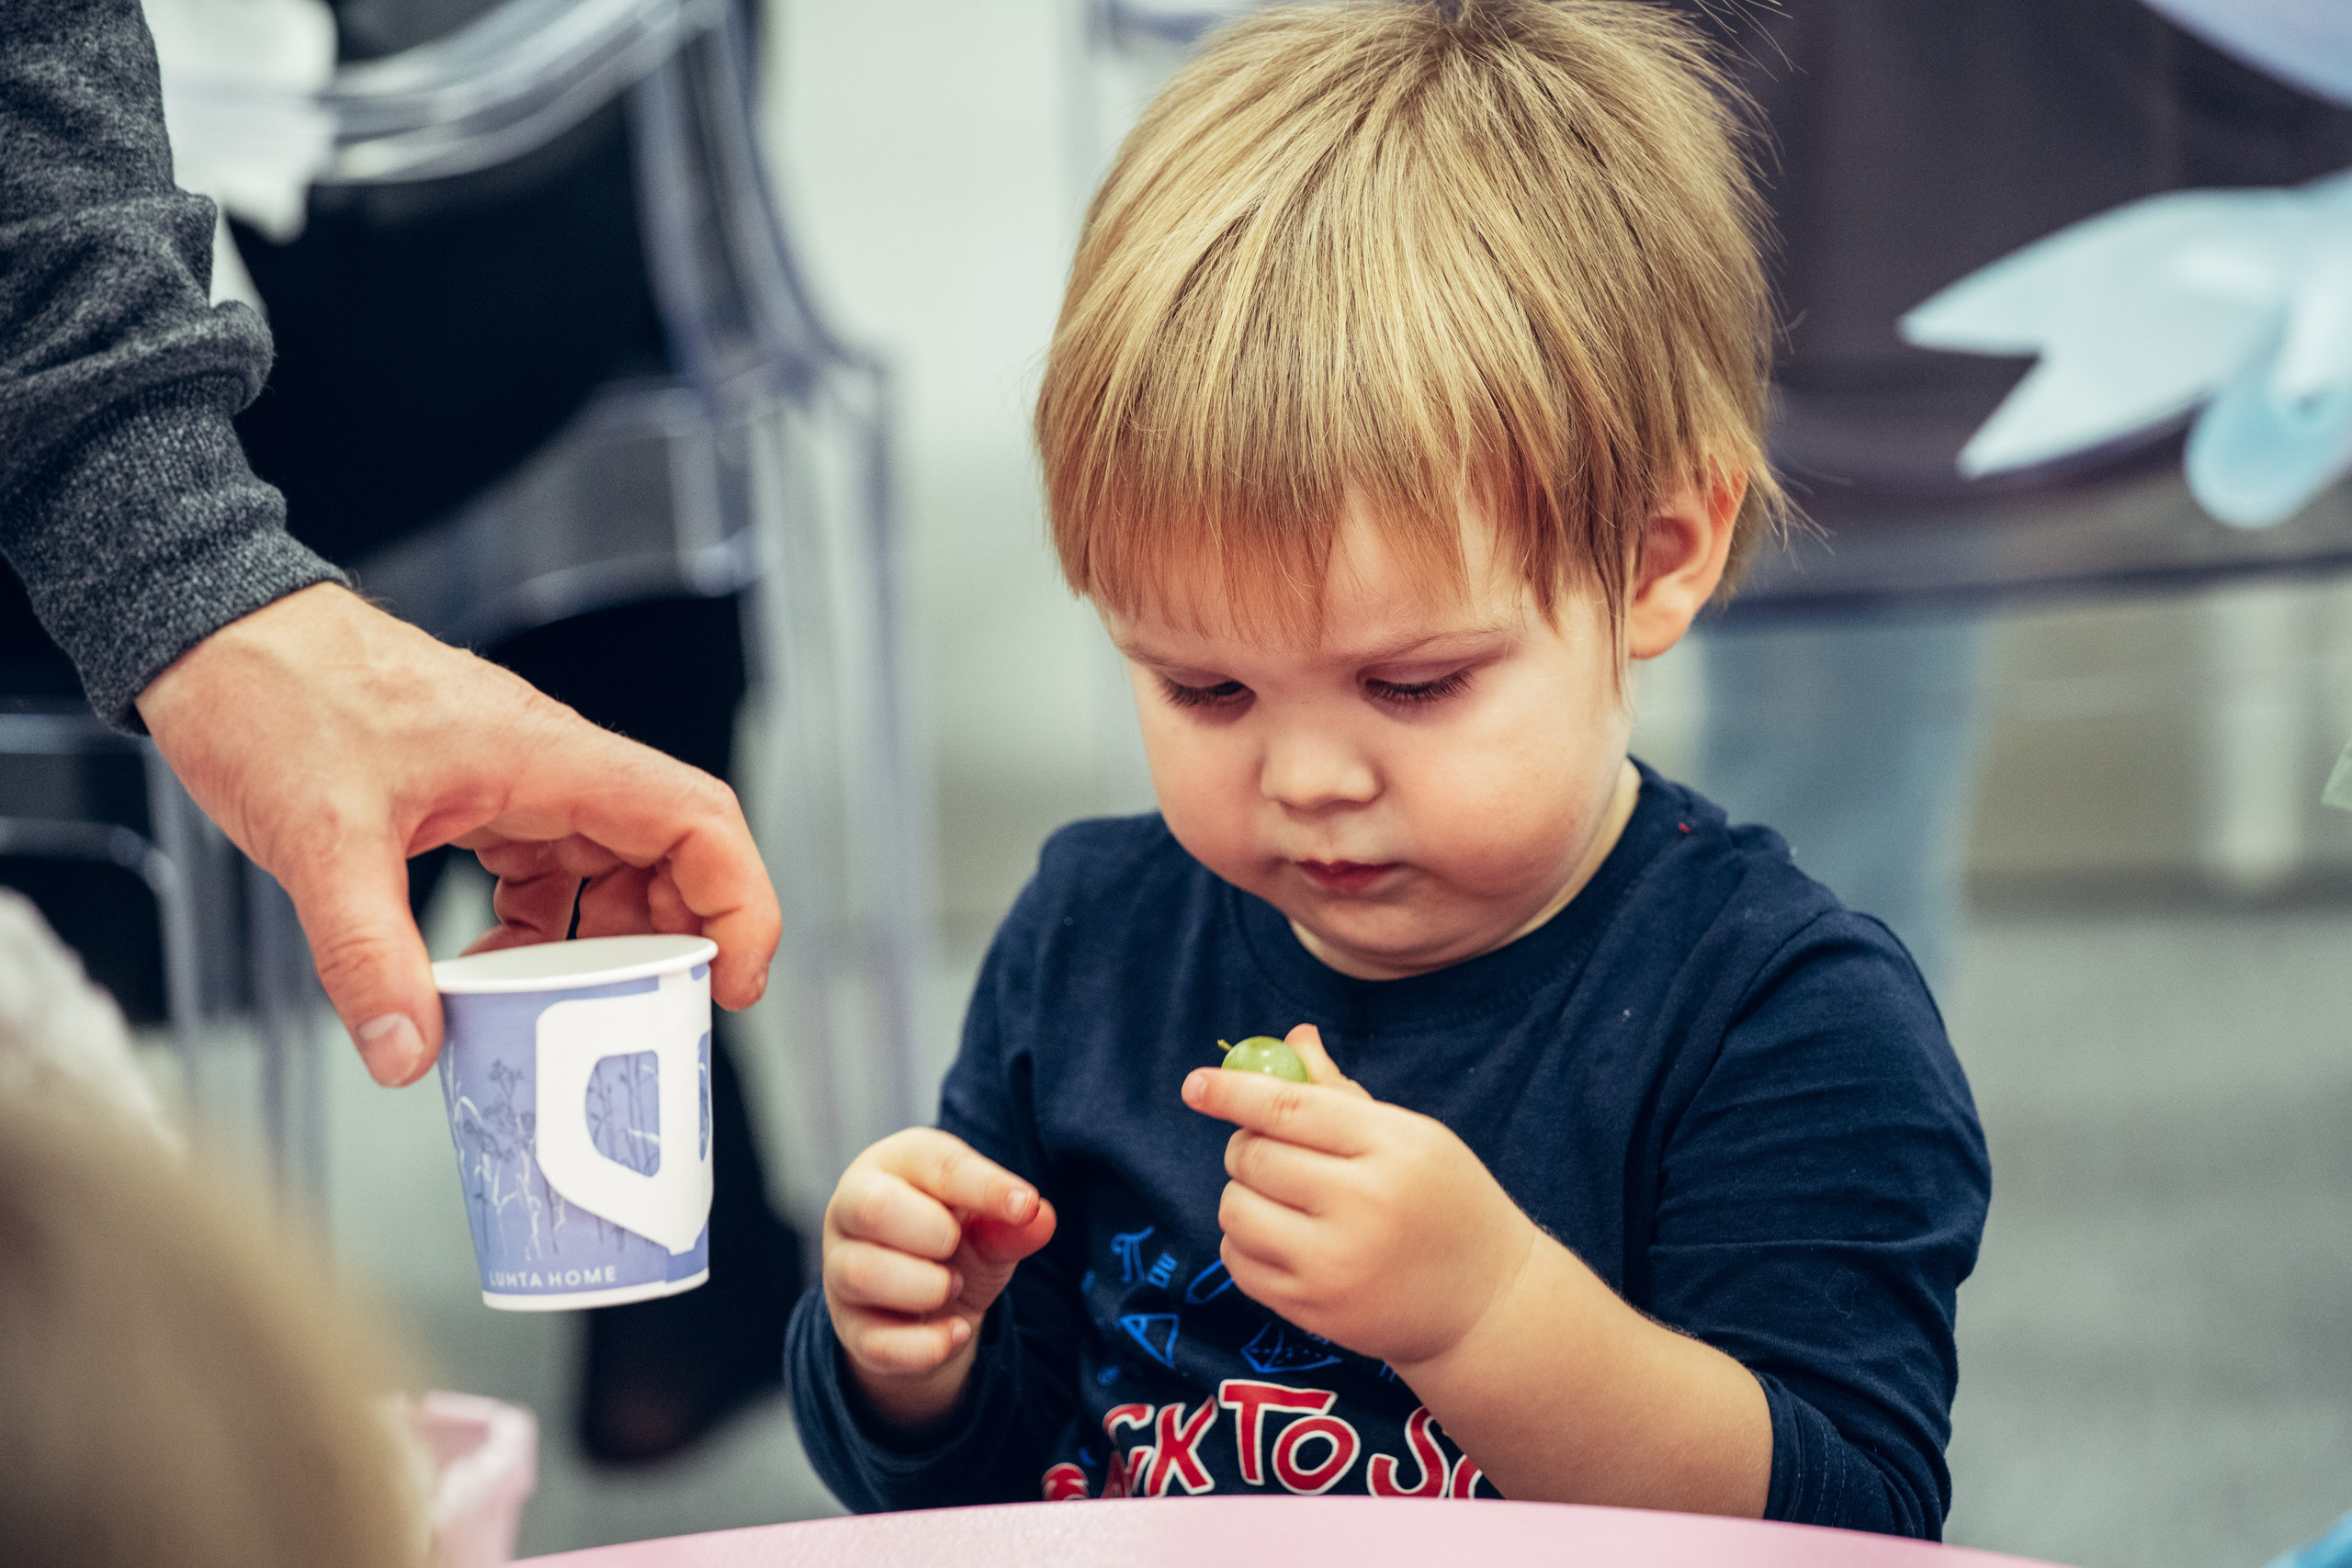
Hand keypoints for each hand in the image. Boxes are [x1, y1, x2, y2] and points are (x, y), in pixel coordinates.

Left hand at [135, 584, 780, 1086]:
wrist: (215, 636)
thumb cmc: (278, 697)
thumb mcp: (322, 840)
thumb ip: (370, 955)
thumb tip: (409, 1054)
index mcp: (550, 758)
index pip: (697, 819)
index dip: (740, 904)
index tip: (732, 981)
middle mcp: (551, 767)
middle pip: (668, 854)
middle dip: (674, 942)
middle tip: (651, 1018)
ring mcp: (516, 782)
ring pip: (606, 868)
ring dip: (601, 943)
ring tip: (561, 1010)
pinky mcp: (475, 799)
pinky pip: (541, 872)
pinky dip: (534, 931)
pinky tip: (483, 972)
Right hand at [822, 1128, 1056, 1434]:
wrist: (925, 1306)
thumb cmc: (953, 1239)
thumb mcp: (987, 1226)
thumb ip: (1011, 1224)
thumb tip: (1041, 1218)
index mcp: (895, 1164)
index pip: (936, 1165)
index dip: (985, 1186)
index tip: (1026, 1207)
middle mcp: (853, 1209)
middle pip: (874, 1208)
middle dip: (932, 1231)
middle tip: (956, 1245)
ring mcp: (841, 1269)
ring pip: (862, 1274)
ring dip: (925, 1286)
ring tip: (953, 1286)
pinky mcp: (849, 1328)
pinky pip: (876, 1342)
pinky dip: (926, 1345)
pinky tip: (956, 1332)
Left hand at [1182, 1024, 1539, 1370]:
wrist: (1486, 1304)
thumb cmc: (1447, 1202)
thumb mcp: (1412, 1136)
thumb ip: (1342, 1091)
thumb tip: (1292, 1039)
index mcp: (1393, 1148)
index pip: (1289, 1107)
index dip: (1233, 1091)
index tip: (1196, 1084)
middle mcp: (1362, 1206)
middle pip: (1255, 1156)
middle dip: (1247, 1144)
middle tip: (1274, 1149)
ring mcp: (1334, 1265)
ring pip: (1235, 1208)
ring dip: (1243, 1193)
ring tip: (1283, 1196)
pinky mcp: (1313, 1309)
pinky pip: (1237, 1261)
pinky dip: (1244, 1239)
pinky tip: (1282, 1236)